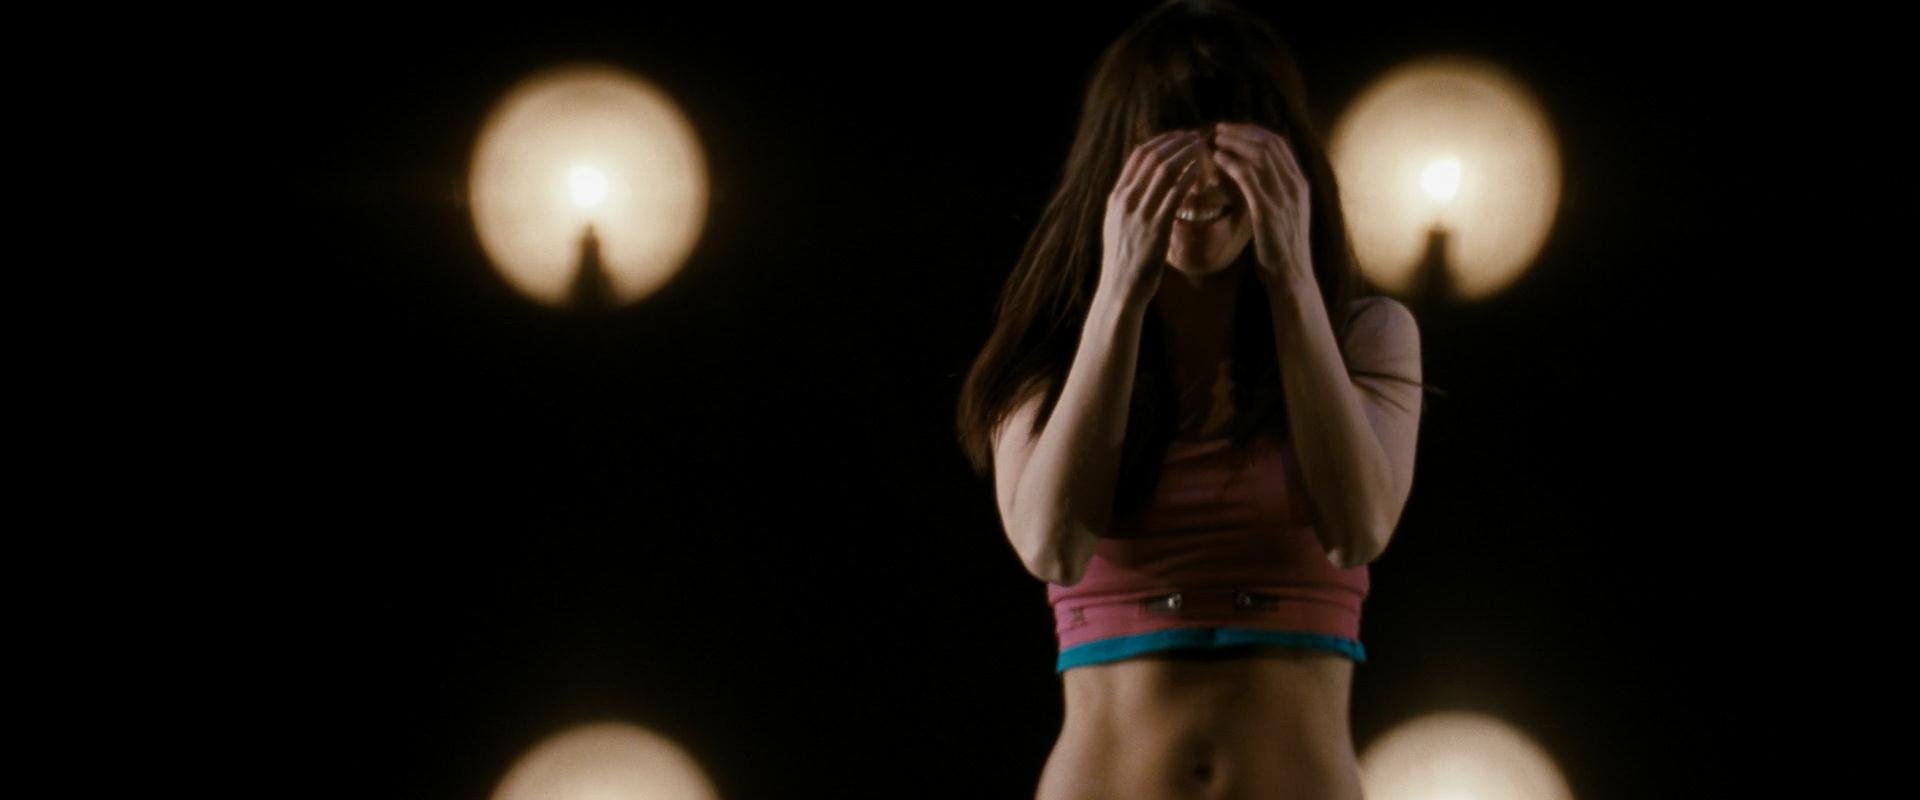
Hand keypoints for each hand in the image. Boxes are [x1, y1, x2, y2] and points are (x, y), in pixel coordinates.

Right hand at [1100, 130, 1206, 303]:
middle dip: (1177, 143)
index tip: (1179, 136)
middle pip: (1153, 158)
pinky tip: (1201, 173)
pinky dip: (1189, 178)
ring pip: (1164, 171)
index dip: (1162, 141)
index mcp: (1117, 197)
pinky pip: (1175, 195)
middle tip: (1196, 137)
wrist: (1120, 289)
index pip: (1138, 156)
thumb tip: (1145, 185)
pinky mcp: (1156, 228)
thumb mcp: (1119, 225)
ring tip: (1202, 149)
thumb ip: (1130, 203)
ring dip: (1186, 155)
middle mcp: (1126, 201)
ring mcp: (1140, 214)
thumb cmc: (1124, 260)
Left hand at [1209, 121, 1312, 285]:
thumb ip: (1275, 190)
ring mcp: (1283, 197)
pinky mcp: (1268, 211)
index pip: (1279, 144)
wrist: (1291, 275)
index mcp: (1300, 183)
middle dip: (1242, 132)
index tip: (1234, 129)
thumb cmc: (1282, 247)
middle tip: (1219, 128)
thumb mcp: (1286, 212)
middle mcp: (1295, 186)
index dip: (1254, 132)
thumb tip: (1255, 173)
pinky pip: (1248, 178)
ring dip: (1234, 143)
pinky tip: (1217, 160)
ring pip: (1259, 156)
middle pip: (1269, 144)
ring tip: (1215, 140)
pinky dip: (1231, 164)